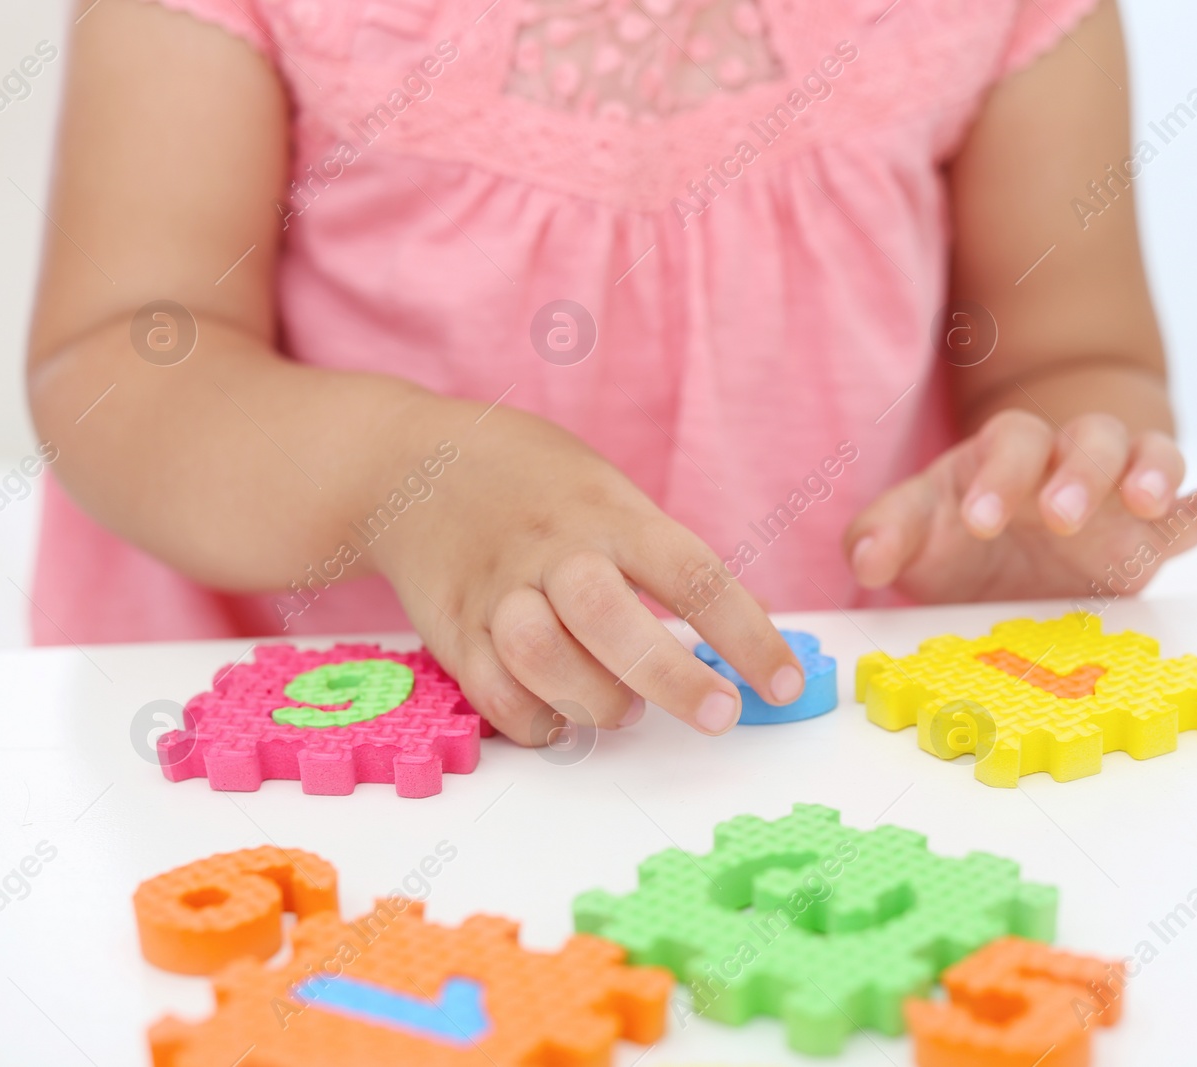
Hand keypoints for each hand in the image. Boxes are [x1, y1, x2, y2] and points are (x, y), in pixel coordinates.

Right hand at [374, 406, 803, 744]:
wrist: (411, 461)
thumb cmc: (536, 483)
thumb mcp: (608, 490)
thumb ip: (660, 556)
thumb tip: (744, 627)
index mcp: (609, 512)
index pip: (692, 574)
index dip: (746, 634)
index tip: (785, 683)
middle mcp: (554, 549)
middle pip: (610, 616)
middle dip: (671, 676)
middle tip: (719, 714)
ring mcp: (497, 589)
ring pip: (540, 656)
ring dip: (593, 699)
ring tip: (623, 712)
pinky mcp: (452, 629)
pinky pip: (492, 692)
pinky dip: (534, 720)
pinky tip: (561, 716)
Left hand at [843, 410, 1196, 602]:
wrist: (999, 561)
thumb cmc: (953, 539)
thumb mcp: (913, 538)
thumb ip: (884, 537)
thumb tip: (865, 559)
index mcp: (1007, 454)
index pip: (1010, 445)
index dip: (996, 479)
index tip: (975, 522)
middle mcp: (1070, 461)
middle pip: (1088, 439)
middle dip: (1078, 474)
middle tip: (1058, 518)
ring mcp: (1121, 494)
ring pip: (1151, 456)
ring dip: (1154, 471)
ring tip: (1151, 500)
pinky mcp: (1159, 538)